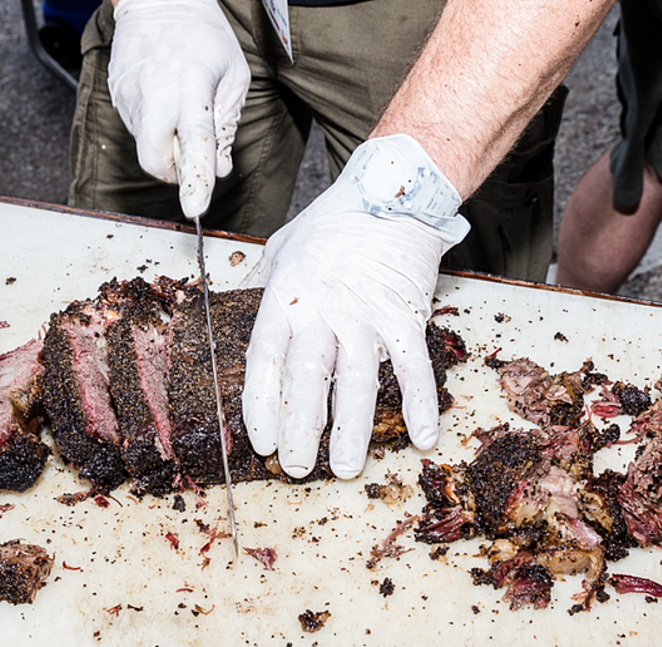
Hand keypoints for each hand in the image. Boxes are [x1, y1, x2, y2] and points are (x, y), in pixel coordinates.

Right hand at [108, 0, 249, 217]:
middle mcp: (155, 94)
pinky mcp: (117, 96)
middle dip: (174, 171)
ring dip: (165, 143)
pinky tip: (164, 100)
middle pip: (155, 160)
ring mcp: (131, 96)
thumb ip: (227, 127)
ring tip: (178, 108)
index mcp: (191, 87)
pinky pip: (137, 129)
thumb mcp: (233, 77)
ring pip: (146, 147)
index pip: (194, 143)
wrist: (157, 0)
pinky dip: (154, 128)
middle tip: (190, 153)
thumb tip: (219, 168)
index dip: (196, 179)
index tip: (195, 207)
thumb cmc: (204, 36)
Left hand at [241, 134, 469, 478]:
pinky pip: (415, 366)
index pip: (265, 359)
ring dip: (351, 430)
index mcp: (286, 295)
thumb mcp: (281, 245)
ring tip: (344, 468)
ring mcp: (367, 314)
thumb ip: (260, 284)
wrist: (392, 192)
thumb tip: (238, 308)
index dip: (261, 405)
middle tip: (296, 468)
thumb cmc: (334, 220)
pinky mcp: (406, 315)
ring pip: (357, 382)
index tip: (260, 440)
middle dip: (300, 430)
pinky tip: (422, 436)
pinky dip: (421, 403)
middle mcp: (323, 309)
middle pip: (307, 379)